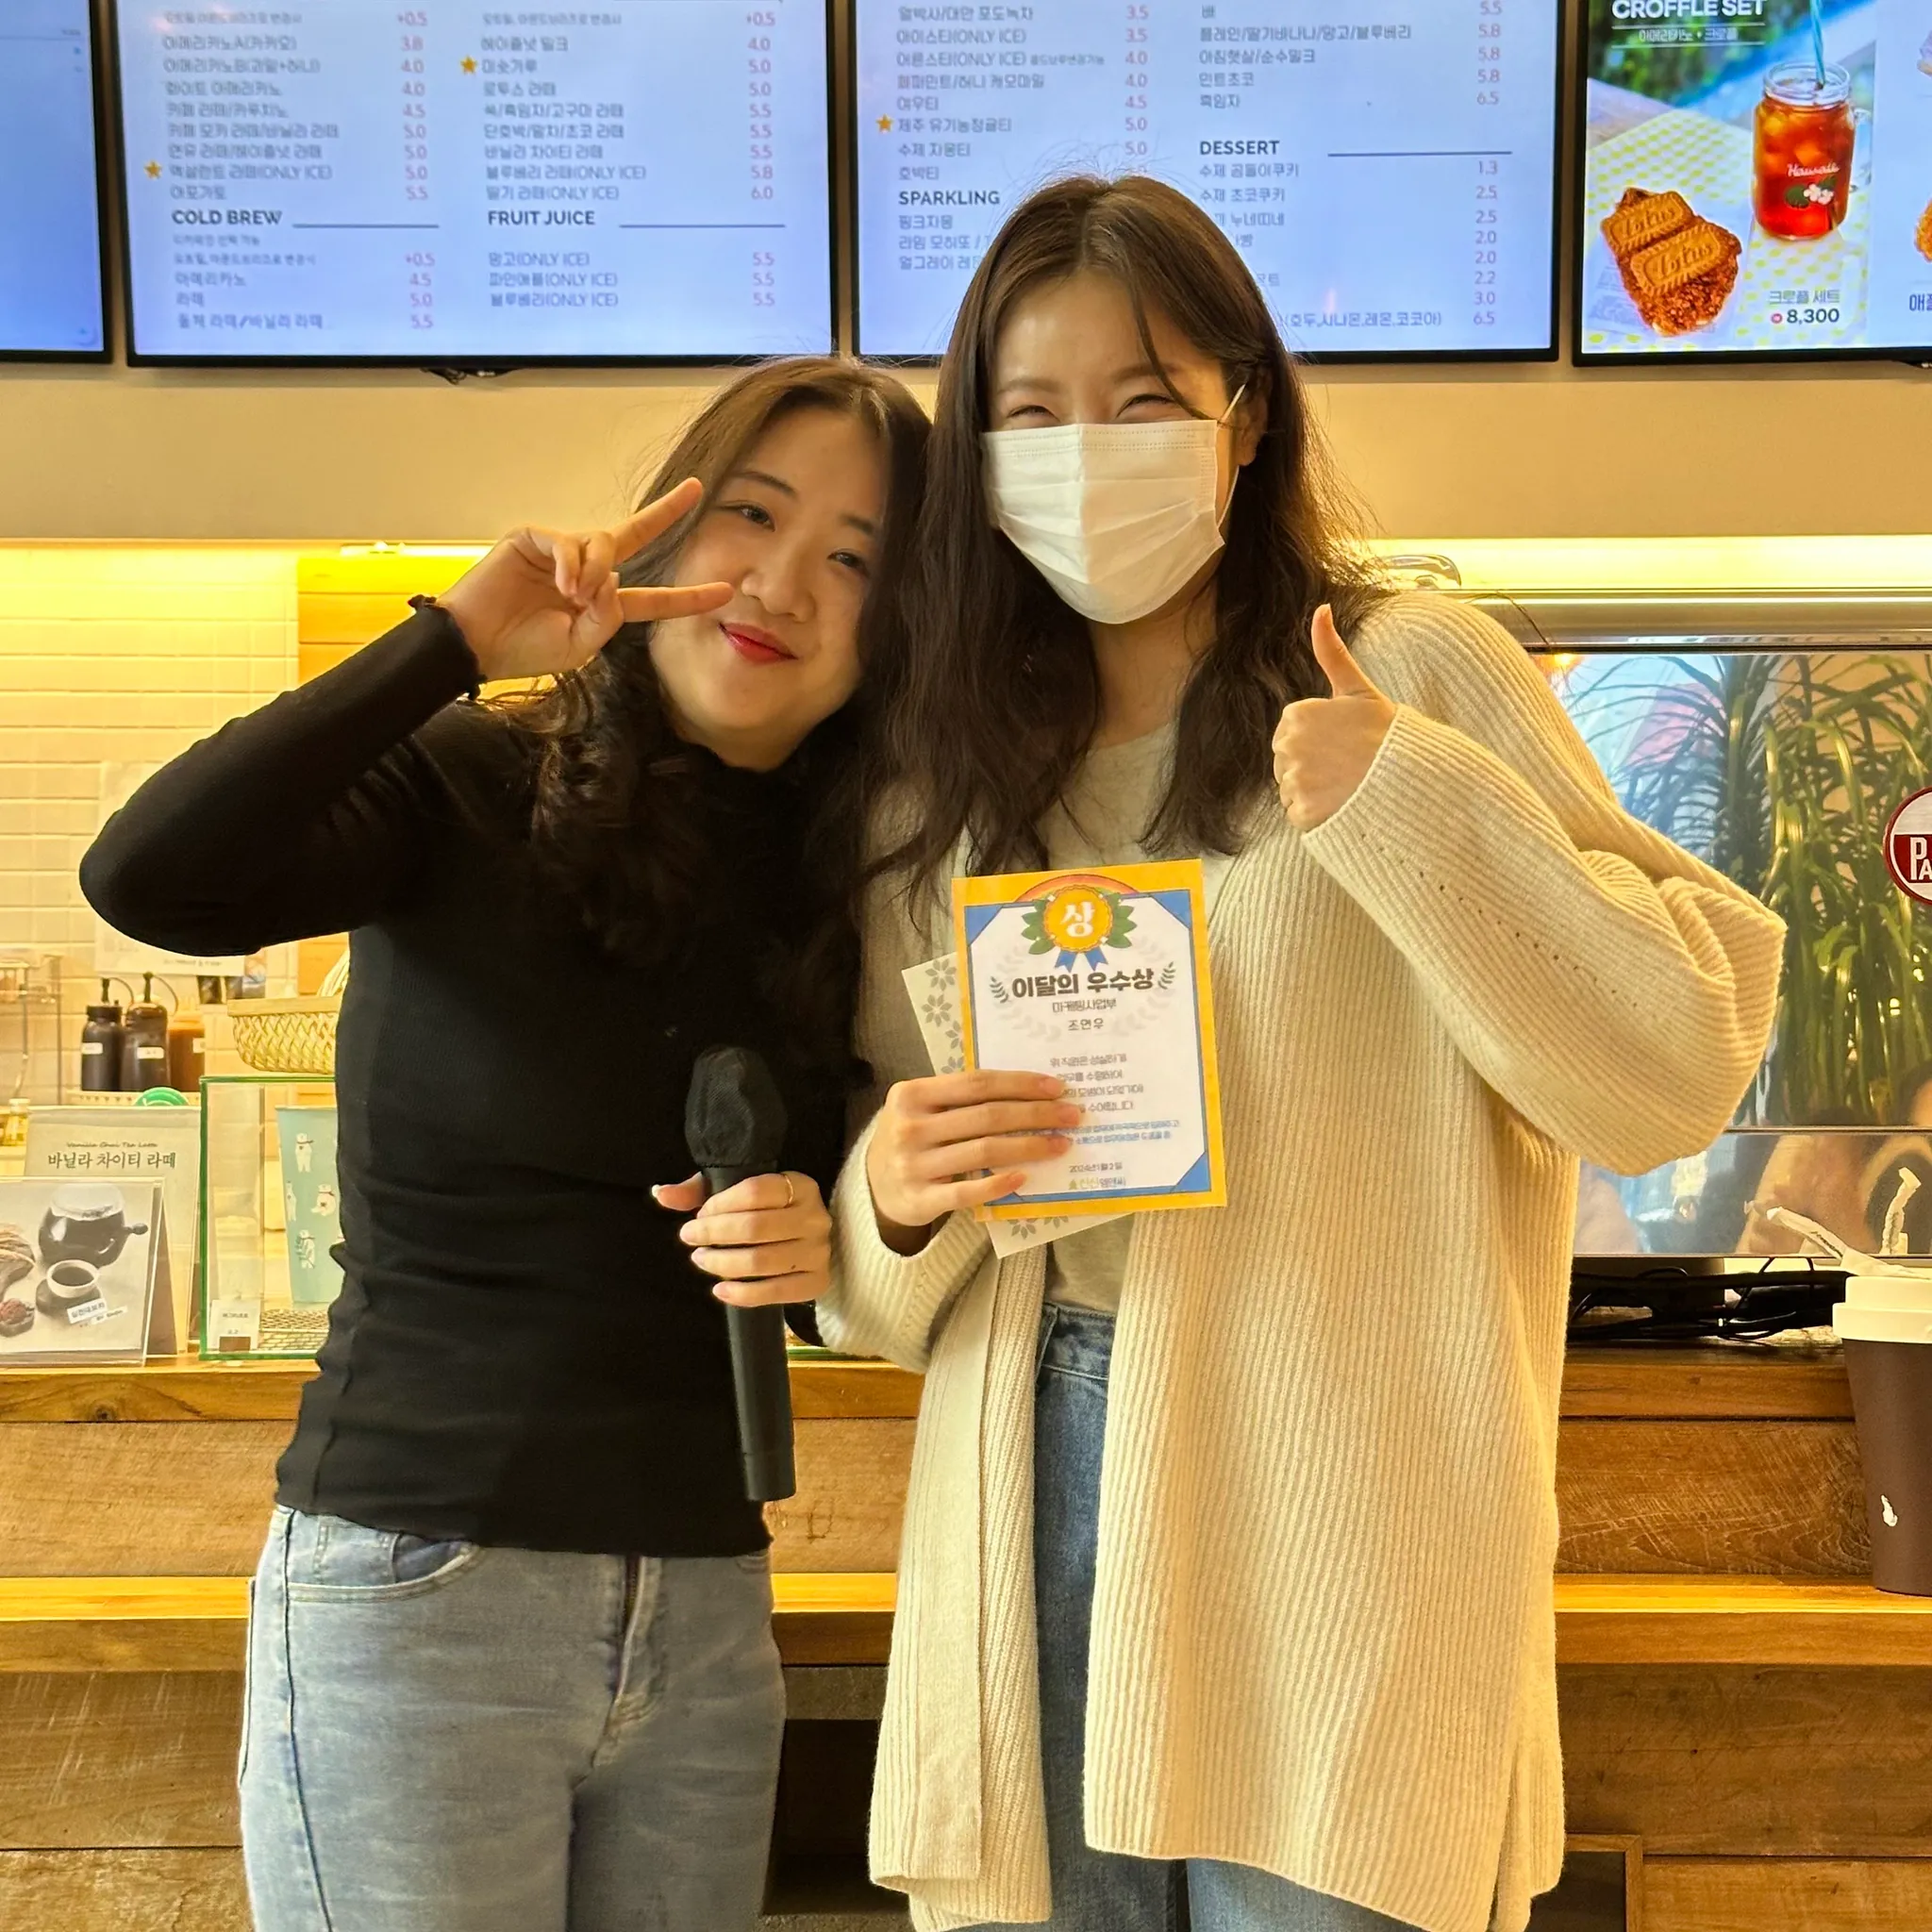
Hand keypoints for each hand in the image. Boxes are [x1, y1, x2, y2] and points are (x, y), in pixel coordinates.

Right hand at [437, 478, 731, 683]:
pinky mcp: (534, 539)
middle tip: (696, 489)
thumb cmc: (523, 649)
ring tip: (573, 597)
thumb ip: (607, 618)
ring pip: (604, 544)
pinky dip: (572, 565)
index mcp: (601, 604)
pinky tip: (562, 587)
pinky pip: (569, 542)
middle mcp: (587, 573)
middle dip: (666, 512)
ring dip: (598, 571)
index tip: (725, 591)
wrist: (476, 643)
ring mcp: (561, 553)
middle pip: (634, 537)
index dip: (688, 597)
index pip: (653, 598)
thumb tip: (615, 577)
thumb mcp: (578, 646)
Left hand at [655, 1171, 830, 1307]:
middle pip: (756, 1227)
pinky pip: (776, 1292)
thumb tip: (661, 1193)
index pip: (754, 1192)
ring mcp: (818, 1252)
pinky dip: (743, 1294)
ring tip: (702, 1260)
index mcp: (799, 1185)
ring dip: (723, 1264)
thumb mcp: (737, 1192)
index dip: (719, 1205)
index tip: (698, 1215)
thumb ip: (699, 1191)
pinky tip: (720, 1290)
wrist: (805, 1240)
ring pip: (762, 1261)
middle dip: (714, 1234)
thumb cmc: (766, 1211)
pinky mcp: (817, 1282)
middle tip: (690, 1238)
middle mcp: (815, 1217)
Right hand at [866, 1071, 1079, 1251]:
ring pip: (983, 1151)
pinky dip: (999, 1184)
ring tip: (1060, 1144)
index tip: (1057, 1087)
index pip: (976, 1083)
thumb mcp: (923, 1108)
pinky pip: (967, 1192)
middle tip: (1071, 1116)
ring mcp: (913, 1165)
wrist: (875, 1185)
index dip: (1020, 1083)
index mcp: (911, 1094)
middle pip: (986, 1116)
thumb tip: (1031, 1091)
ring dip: (1029, 1147)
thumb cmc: (913, 1138)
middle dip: (1035, 1114)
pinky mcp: (920, 1200)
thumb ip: (961, 1099)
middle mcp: (909, 1127)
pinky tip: (1025, 1177)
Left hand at [1271, 603, 1396, 830]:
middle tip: (1346, 764)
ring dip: (1312, 789)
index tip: (1343, 741)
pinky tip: (1340, 804)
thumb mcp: (1358, 689)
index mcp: (1296, 716)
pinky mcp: (1301, 813)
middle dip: (1310, 763)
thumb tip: (1321, 608)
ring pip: (1291, 788)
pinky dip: (1315, 813)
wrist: (1409, 778)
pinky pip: (1297, 813)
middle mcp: (1287, 748)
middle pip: (1286, 760)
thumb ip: (1331, 652)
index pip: (1291, 731)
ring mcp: (1294, 782)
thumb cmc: (1386, 734)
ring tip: (1346, 785)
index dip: (1317, 738)